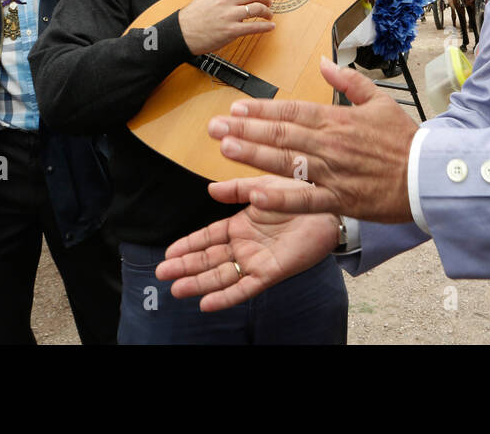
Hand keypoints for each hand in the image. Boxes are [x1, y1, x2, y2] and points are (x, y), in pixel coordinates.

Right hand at [156, 176, 340, 310]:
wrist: (328, 208)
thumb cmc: (299, 194)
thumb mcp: (262, 186)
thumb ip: (236, 189)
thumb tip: (210, 190)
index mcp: (241, 225)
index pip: (207, 238)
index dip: (188, 245)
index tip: (168, 252)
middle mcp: (245, 245)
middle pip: (209, 259)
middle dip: (185, 267)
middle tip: (162, 274)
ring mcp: (256, 260)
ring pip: (221, 276)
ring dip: (199, 283)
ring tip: (176, 289)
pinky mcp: (271, 273)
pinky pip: (245, 288)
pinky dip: (226, 297)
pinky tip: (207, 304)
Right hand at [177, 0, 273, 55]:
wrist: (181, 33)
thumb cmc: (191, 17)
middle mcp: (226, 0)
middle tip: (268, 3)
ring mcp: (229, 15)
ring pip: (257, 8)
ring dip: (267, 12)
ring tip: (269, 16)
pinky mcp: (231, 30)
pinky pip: (254, 27)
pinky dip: (265, 27)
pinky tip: (270, 27)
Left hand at [209, 56, 417, 222]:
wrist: (427, 176)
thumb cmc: (404, 139)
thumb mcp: (379, 100)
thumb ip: (348, 80)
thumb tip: (324, 61)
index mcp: (338, 119)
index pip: (292, 111)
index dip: (262, 109)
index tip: (235, 107)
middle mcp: (330, 144)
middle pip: (281, 134)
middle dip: (244, 129)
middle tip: (214, 126)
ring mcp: (333, 173)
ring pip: (286, 163)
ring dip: (253, 156)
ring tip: (225, 148)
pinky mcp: (339, 200)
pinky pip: (305, 199)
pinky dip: (281, 197)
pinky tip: (256, 195)